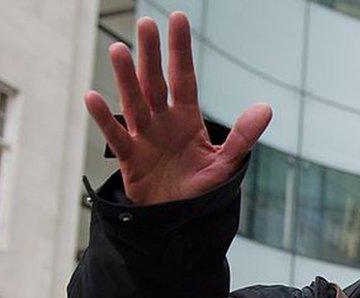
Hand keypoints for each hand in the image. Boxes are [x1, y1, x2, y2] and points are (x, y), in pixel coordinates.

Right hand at [84, 12, 271, 204]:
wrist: (178, 216)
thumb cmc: (200, 186)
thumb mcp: (226, 161)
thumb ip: (244, 136)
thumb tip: (266, 108)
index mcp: (186, 118)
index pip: (183, 78)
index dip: (180, 51)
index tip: (177, 18)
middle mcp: (162, 121)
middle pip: (155, 82)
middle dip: (151, 55)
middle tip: (146, 24)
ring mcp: (144, 137)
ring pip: (133, 102)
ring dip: (125, 77)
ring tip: (119, 49)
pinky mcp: (130, 158)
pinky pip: (116, 136)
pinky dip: (103, 118)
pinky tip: (93, 97)